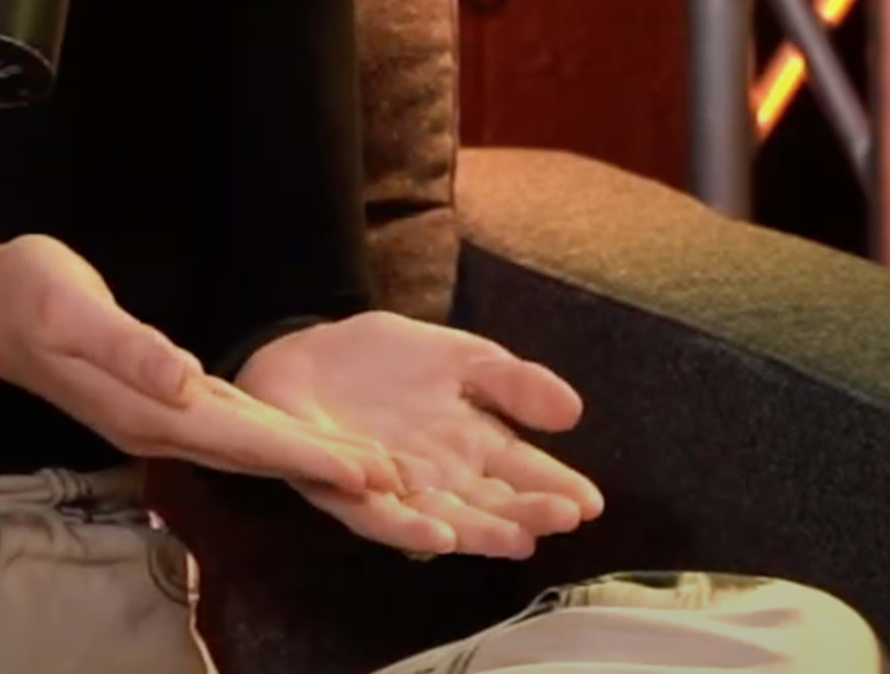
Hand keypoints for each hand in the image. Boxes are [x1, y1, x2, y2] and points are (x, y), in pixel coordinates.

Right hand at [0, 236, 402, 496]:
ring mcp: (159, 419)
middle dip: (330, 473)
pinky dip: (278, 443)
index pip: (247, 440)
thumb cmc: (27, 294)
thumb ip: (127, 347)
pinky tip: (304, 444)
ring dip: (311, 463)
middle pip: (260, 456)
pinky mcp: (158, 402)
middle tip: (404, 489)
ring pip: (251, 448)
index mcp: (149, 409)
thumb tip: (182, 379)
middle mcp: (161, 425)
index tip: (371, 475)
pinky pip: (232, 432)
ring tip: (374, 475)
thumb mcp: (68, 308)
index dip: (312, 457)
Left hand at [234, 312, 602, 559]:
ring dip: (480, 531)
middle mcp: (438, 476)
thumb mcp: (457, 355)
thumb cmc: (380, 360)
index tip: (591, 502)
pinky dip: (407, 528)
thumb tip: (573, 411)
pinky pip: (378, 515)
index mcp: (468, 443)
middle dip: (528, 513)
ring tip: (518, 538)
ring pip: (445, 519)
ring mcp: (393, 487)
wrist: (299, 351)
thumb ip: (510, 381)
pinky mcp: (344, 487)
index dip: (555, 487)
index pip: (521, 471)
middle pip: (491, 504)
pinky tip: (437, 535)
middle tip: (565, 517)